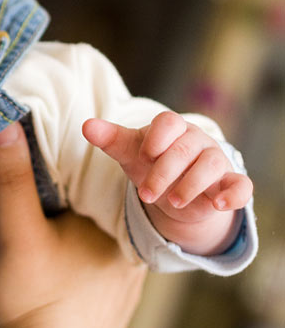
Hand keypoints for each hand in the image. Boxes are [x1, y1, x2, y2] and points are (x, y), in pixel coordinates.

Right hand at [0, 122, 145, 327]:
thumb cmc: (39, 303)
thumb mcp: (18, 232)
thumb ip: (11, 177)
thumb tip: (2, 123)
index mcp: (120, 226)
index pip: (106, 175)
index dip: (80, 157)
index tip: (52, 144)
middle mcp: (133, 252)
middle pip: (102, 206)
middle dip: (74, 192)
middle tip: (41, 178)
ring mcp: (125, 283)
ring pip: (101, 237)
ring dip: (78, 225)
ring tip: (47, 216)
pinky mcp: (111, 307)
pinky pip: (98, 265)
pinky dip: (79, 256)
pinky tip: (57, 261)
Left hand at [83, 111, 250, 253]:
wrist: (173, 191)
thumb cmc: (150, 164)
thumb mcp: (129, 153)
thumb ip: (110, 139)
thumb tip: (86, 125)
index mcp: (172, 128)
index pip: (169, 122)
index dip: (157, 138)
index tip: (143, 156)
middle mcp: (197, 141)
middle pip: (185, 149)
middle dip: (164, 173)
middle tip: (146, 194)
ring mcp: (217, 161)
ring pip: (213, 164)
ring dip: (192, 184)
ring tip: (173, 202)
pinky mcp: (230, 184)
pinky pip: (241, 185)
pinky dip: (234, 194)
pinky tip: (219, 205)